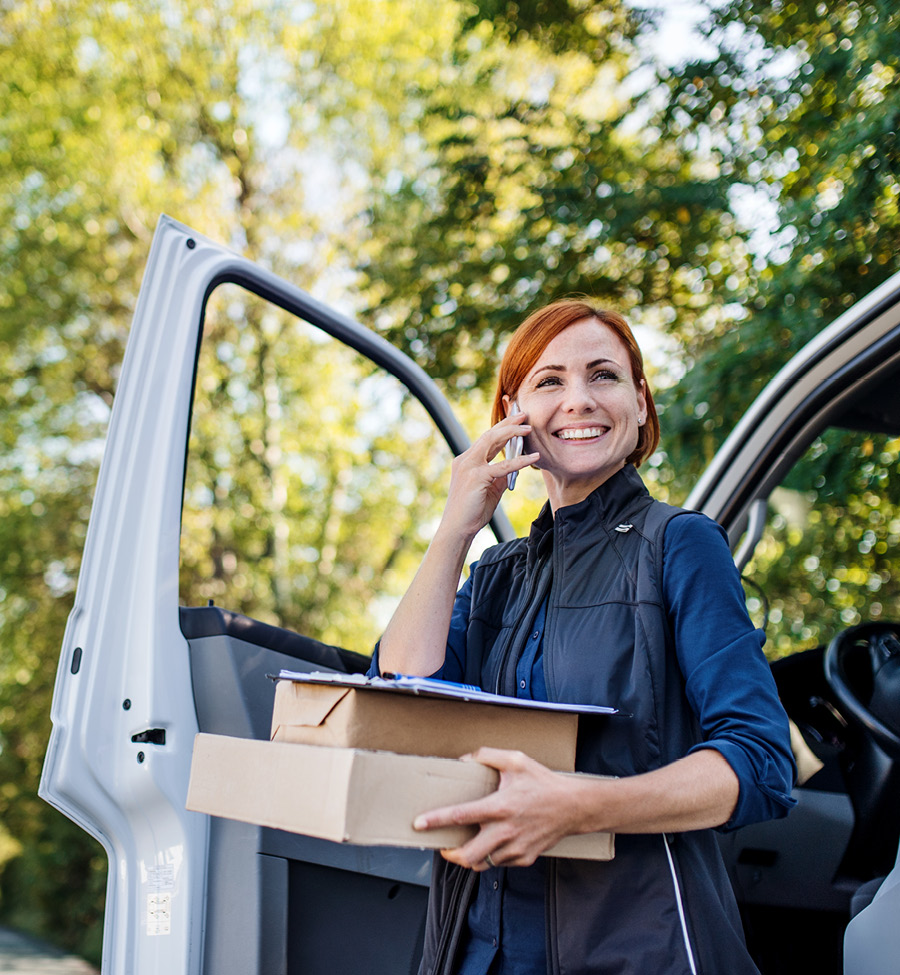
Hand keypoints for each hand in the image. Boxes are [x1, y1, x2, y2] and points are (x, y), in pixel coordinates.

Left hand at [413, 747, 575, 869]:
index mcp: (500, 806)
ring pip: (482, 863)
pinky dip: (490, 856)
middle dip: (450, 854)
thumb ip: (487, 755)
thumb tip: (464, 759)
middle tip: (443, 845)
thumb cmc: (543, 782)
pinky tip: (492, 842)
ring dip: (470, 856)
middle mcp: (506, 831)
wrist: (574, 807)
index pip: (461, 815)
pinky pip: (499, 864)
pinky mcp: (524, 859)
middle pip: (468, 855)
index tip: (418, 824)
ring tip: (465, 844)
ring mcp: (516, 849)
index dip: (437, 820)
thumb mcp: (516, 760)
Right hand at [439, 414, 538, 540]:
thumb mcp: (489, 490)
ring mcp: (469, 467)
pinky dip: (519, 461)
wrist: (458, 529)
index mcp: (467, 461)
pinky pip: (502, 466)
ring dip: (511, 432)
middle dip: (508, 423)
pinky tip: (532, 457)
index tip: (515, 418)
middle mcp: (466, 460)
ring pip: (492, 442)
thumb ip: (499, 476)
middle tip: (524, 414)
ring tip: (528, 427)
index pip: (486, 439)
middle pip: (489, 435)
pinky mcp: (476, 477)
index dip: (501, 427)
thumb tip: (514, 467)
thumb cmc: (472, 512)